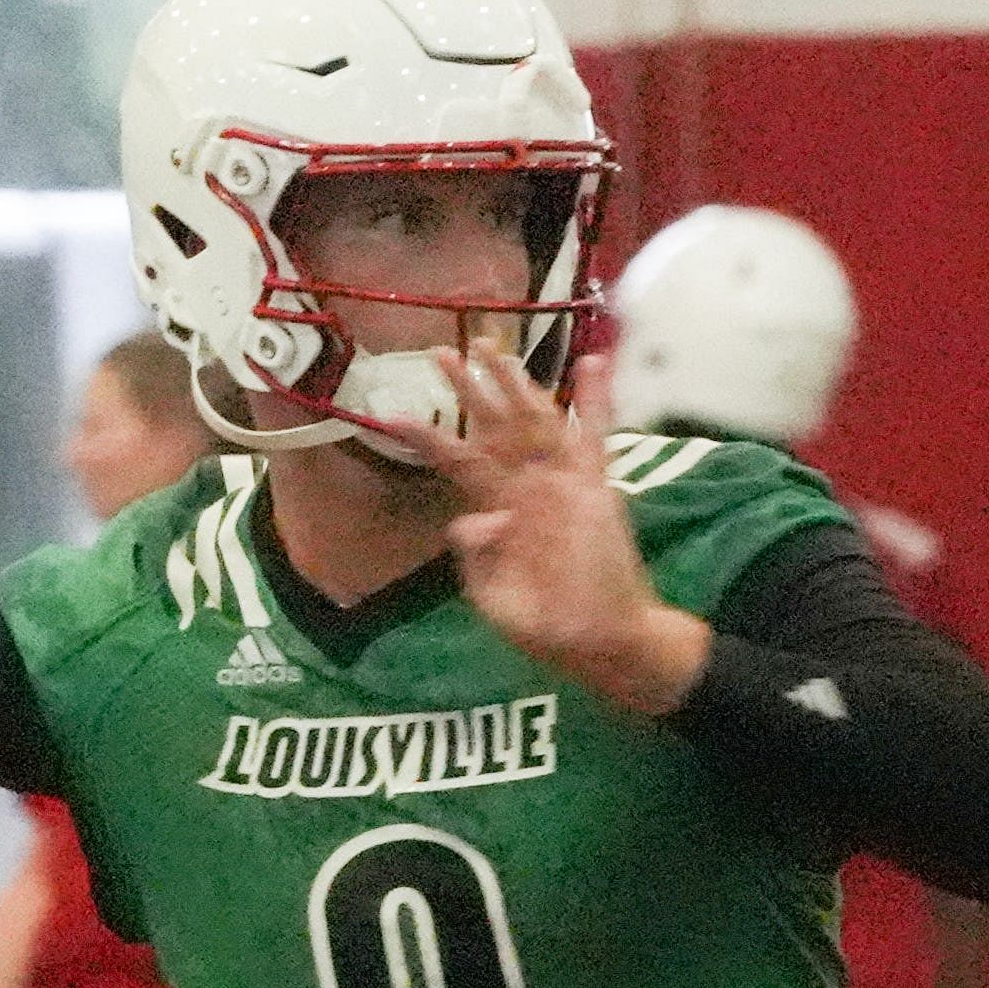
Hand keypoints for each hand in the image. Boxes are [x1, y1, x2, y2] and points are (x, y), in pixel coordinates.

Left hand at [411, 348, 710, 714]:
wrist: (597, 641)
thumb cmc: (544, 625)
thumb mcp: (492, 598)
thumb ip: (474, 557)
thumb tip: (472, 517)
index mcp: (496, 511)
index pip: (457, 462)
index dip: (426, 439)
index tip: (390, 415)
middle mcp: (524, 487)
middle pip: (492, 427)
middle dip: (470, 390)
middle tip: (444, 352)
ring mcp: (561, 482)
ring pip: (535, 419)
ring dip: (516, 383)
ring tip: (494, 346)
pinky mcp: (595, 487)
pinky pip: (593, 436)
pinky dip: (594, 400)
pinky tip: (593, 363)